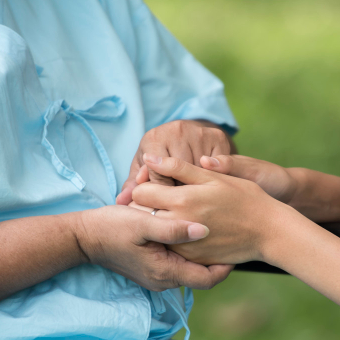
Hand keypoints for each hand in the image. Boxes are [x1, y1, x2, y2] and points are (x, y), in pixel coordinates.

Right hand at [73, 205, 232, 289]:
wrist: (84, 237)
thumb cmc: (111, 228)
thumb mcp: (142, 224)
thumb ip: (173, 228)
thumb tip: (204, 231)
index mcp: (165, 271)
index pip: (208, 279)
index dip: (226, 266)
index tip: (236, 248)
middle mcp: (164, 279)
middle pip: (203, 274)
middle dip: (218, 257)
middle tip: (232, 236)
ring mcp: (158, 275)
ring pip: (192, 267)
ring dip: (204, 253)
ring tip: (218, 231)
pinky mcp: (153, 266)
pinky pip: (180, 262)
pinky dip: (190, 250)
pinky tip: (194, 231)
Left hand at [116, 120, 232, 205]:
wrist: (192, 135)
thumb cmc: (164, 154)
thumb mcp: (148, 165)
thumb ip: (135, 183)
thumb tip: (121, 200)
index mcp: (155, 137)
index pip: (157, 174)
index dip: (160, 195)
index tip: (164, 207)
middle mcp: (176, 130)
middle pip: (178, 173)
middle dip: (179, 193)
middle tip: (180, 209)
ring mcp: (198, 132)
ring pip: (198, 172)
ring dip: (197, 190)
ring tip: (194, 204)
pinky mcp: (218, 136)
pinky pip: (215, 167)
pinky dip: (212, 181)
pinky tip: (207, 190)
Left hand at [131, 155, 292, 265]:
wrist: (269, 232)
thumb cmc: (245, 198)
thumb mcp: (214, 177)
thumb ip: (178, 167)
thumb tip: (149, 157)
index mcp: (182, 199)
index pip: (139, 192)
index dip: (144, 186)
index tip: (155, 185)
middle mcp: (178, 225)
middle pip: (141, 214)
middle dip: (145, 206)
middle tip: (160, 200)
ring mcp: (184, 245)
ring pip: (153, 233)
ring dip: (156, 223)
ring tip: (174, 214)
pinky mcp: (192, 258)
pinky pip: (169, 248)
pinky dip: (171, 238)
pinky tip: (185, 230)